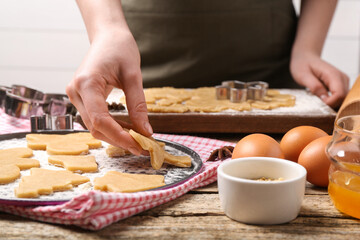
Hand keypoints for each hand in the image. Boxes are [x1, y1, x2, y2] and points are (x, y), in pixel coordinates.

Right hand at [66, 29, 152, 154]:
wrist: (108, 36)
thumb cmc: (120, 49)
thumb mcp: (133, 76)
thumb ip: (138, 105)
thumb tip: (146, 131)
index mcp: (87, 83)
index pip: (100, 119)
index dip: (119, 136)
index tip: (139, 145)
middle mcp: (76, 91)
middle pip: (95, 127)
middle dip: (119, 139)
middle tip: (142, 147)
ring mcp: (76, 95)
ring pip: (94, 126)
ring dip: (115, 135)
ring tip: (137, 140)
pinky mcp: (81, 97)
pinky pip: (94, 118)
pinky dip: (111, 127)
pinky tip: (127, 129)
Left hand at [290, 51, 348, 108]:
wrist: (306, 57)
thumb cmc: (302, 64)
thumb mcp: (303, 76)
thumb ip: (314, 86)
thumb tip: (324, 98)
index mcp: (333, 74)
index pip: (339, 94)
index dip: (330, 103)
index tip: (318, 104)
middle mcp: (341, 78)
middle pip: (343, 98)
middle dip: (332, 105)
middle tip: (317, 104)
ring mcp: (342, 81)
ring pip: (343, 99)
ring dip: (332, 103)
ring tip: (319, 100)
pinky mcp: (340, 84)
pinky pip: (340, 97)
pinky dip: (332, 101)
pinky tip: (322, 99)